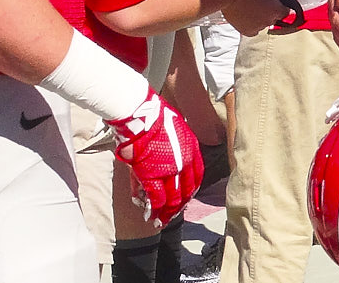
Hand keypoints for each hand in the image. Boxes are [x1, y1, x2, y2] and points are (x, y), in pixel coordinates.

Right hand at [108, 90, 202, 226]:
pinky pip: (156, 199)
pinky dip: (154, 210)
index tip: (186, 198)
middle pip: (186, 191)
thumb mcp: (177, 128)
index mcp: (192, 150)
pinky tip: (151, 216)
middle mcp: (184, 163)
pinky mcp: (152, 176)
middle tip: (173, 215)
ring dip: (167, 213)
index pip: (197, 177)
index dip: (191, 190)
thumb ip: (178, 145)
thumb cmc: (156, 117)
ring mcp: (169, 171)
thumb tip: (172, 156)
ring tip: (161, 221)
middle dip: (179, 206)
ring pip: (172, 200)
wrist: (142, 116)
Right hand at [222, 0, 291, 35]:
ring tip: (250, 5)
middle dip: (270, 10)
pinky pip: (253, 29)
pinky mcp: (246, 32)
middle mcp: (269, 21)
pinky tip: (247, 14)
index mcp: (277, 10)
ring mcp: (258, 27)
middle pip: (274, 17)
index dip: (281, 5)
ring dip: (260, 17)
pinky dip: (252, 24)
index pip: (286, 12)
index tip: (275, 1)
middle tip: (260, 0)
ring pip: (263, 23)